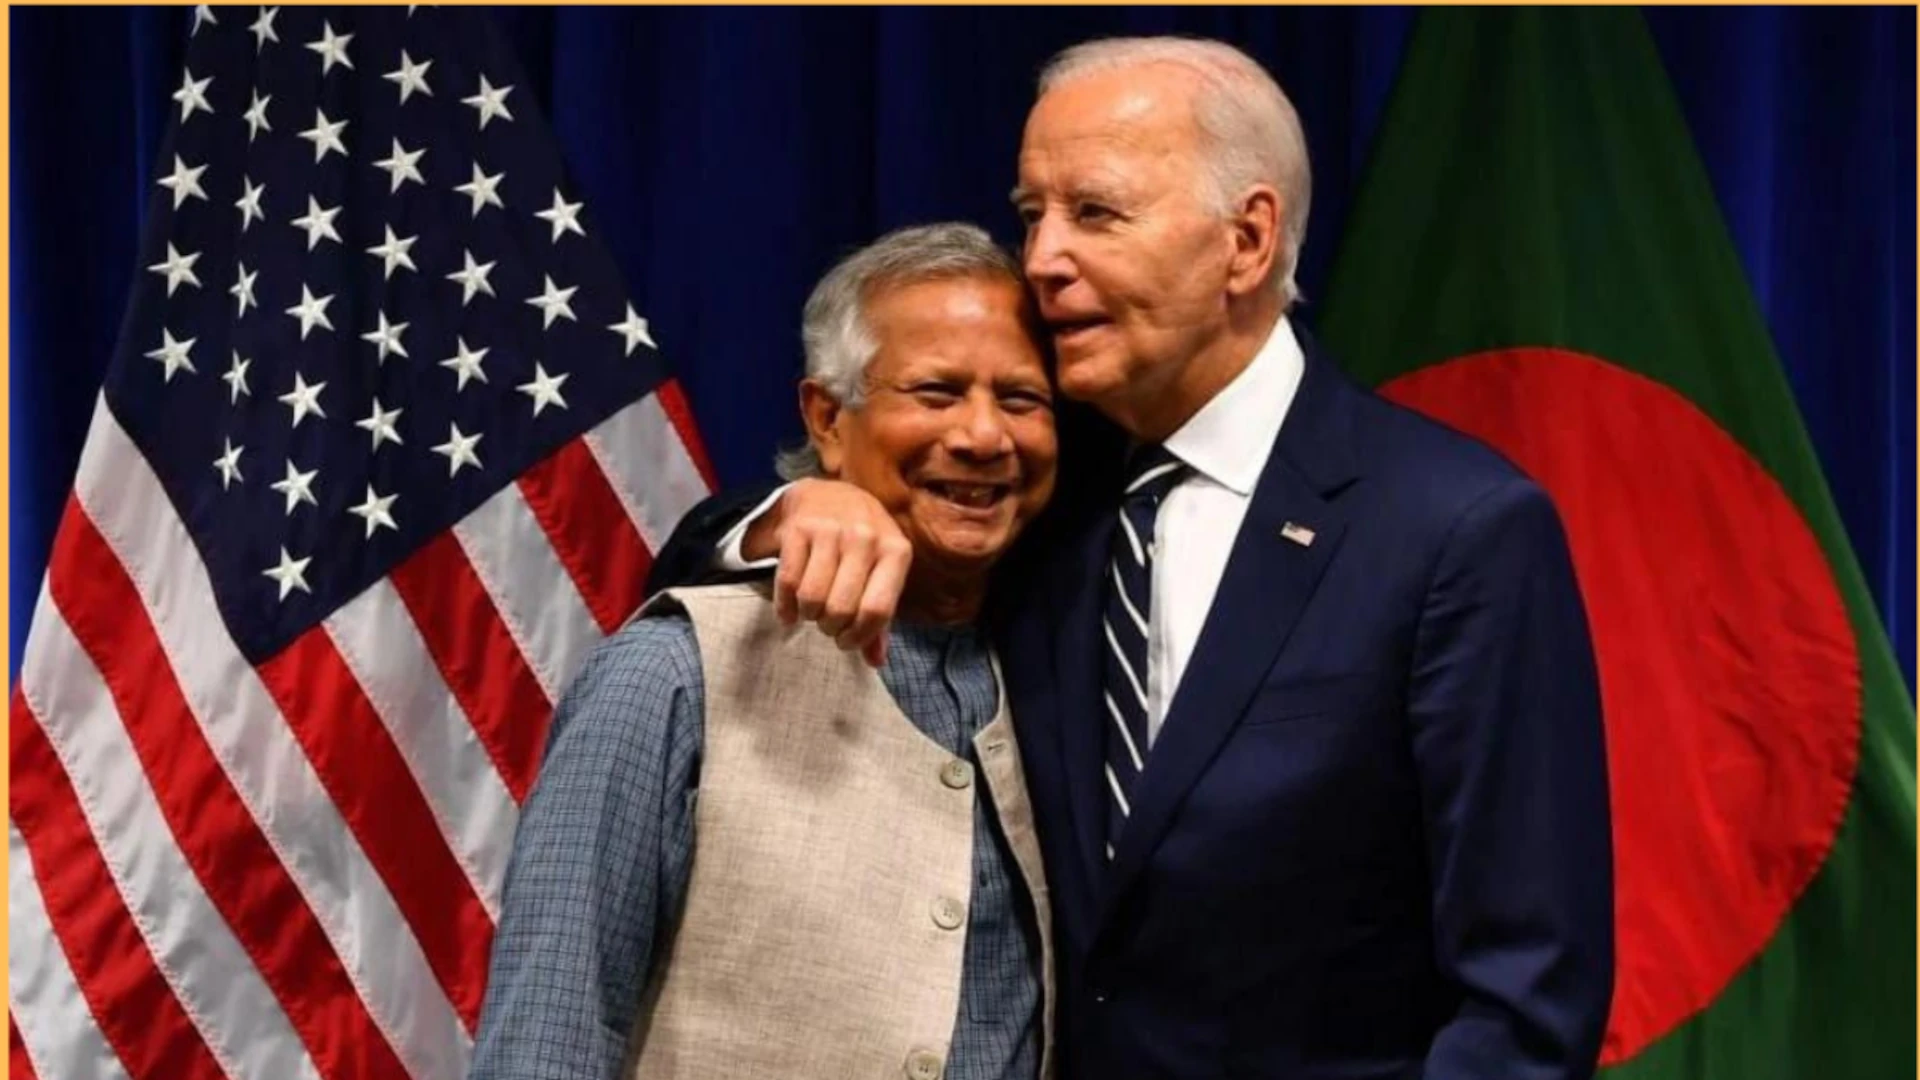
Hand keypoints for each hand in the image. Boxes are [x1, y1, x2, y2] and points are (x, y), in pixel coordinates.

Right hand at [748, 478, 911, 665]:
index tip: (847, 642)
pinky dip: (785, 606)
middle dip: (830, 628)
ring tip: (812, 611)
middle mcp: (865, 537)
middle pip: (841, 608)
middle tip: (828, 624)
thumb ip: (880, 618)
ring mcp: (831, 530)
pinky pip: (788, 582)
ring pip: (812, 597)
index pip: (877, 611)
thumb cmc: (862, 545)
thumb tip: (876, 662)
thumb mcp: (881, 572)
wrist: (828, 495)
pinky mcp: (798, 529)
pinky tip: (789, 611)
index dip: (859, 637)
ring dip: (809, 615)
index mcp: (896, 551)